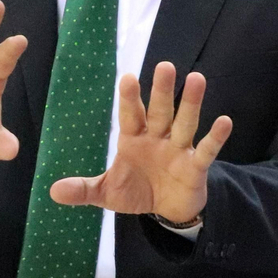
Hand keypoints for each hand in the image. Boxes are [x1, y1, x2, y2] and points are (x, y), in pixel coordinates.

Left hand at [50, 61, 232, 224]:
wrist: (166, 211)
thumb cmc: (137, 191)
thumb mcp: (107, 193)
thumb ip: (84, 190)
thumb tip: (53, 191)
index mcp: (134, 139)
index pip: (131, 115)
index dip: (130, 98)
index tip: (128, 78)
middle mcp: (158, 138)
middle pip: (161, 111)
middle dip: (162, 90)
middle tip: (165, 66)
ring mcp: (179, 149)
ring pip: (185, 122)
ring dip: (191, 103)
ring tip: (197, 79)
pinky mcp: (196, 166)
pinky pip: (207, 149)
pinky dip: (216, 137)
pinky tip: (224, 120)